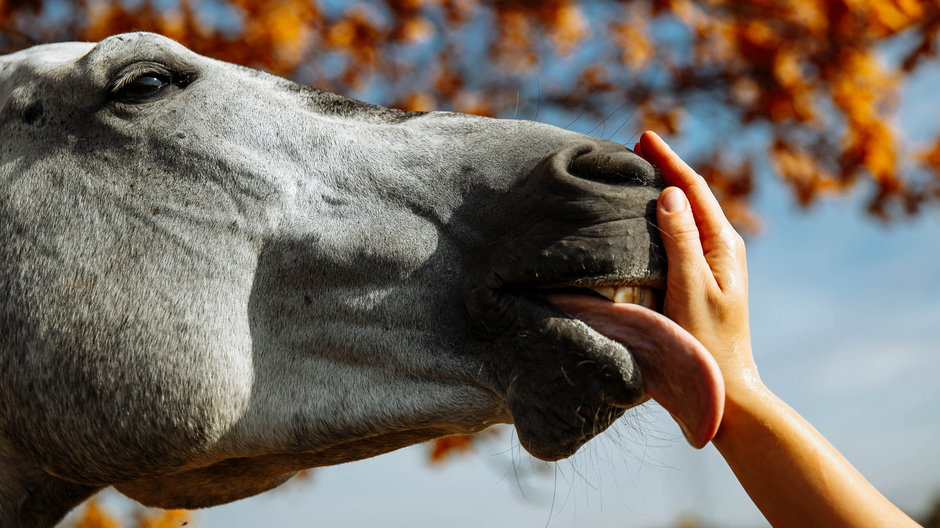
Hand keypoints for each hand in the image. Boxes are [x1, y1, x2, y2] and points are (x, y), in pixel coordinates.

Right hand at [635, 131, 759, 394]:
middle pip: (689, 196)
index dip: (669, 161)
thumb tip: (669, 193)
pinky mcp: (698, 278)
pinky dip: (659, 218)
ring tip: (635, 173)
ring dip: (662, 191)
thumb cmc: (707, 343)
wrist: (727, 388)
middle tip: (633, 147)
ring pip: (684, 215)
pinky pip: (678, 236)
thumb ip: (681, 240)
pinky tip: (642, 219)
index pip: (692, 189)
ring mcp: (711, 263)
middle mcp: (721, 248)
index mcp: (723, 245)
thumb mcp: (691, 289)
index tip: (644, 136)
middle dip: (664, 169)